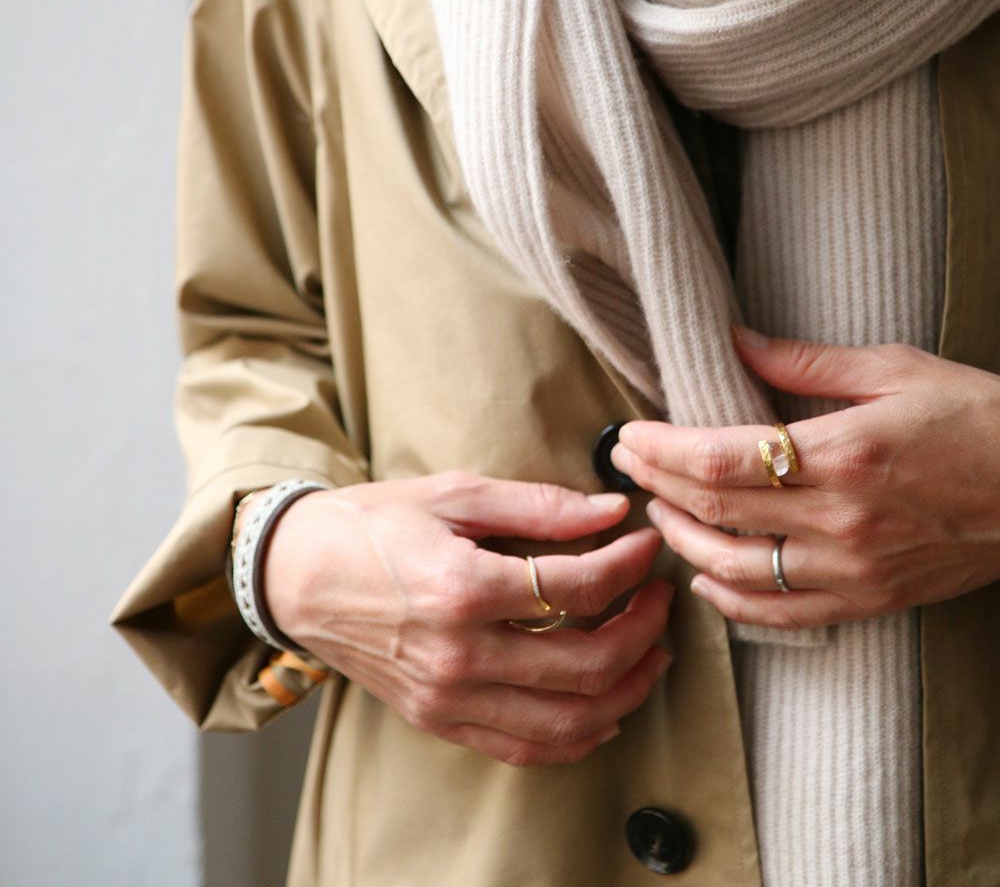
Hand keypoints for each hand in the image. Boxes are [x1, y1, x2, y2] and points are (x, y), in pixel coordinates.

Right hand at [261, 472, 671, 764]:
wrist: (296, 575)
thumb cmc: (372, 524)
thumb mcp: (454, 494)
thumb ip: (538, 505)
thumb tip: (610, 510)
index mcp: (462, 587)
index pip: (576, 587)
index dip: (628, 564)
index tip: (645, 542)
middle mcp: (459, 655)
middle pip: (587, 664)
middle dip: (644, 629)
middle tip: (660, 596)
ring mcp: (449, 698)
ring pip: (569, 722)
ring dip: (628, 689)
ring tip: (651, 651)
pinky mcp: (439, 721)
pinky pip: (527, 749)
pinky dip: (579, 735)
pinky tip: (605, 706)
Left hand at [611, 327, 999, 629]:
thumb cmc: (976, 418)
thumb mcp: (894, 369)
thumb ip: (805, 361)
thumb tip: (733, 340)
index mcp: (843, 454)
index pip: (720, 458)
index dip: (662, 450)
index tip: (630, 435)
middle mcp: (840, 519)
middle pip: (716, 508)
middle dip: (656, 485)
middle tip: (626, 464)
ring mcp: (853, 569)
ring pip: (736, 568)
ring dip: (682, 541)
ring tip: (655, 513)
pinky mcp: (869, 600)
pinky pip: (782, 615)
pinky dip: (733, 602)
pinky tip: (706, 579)